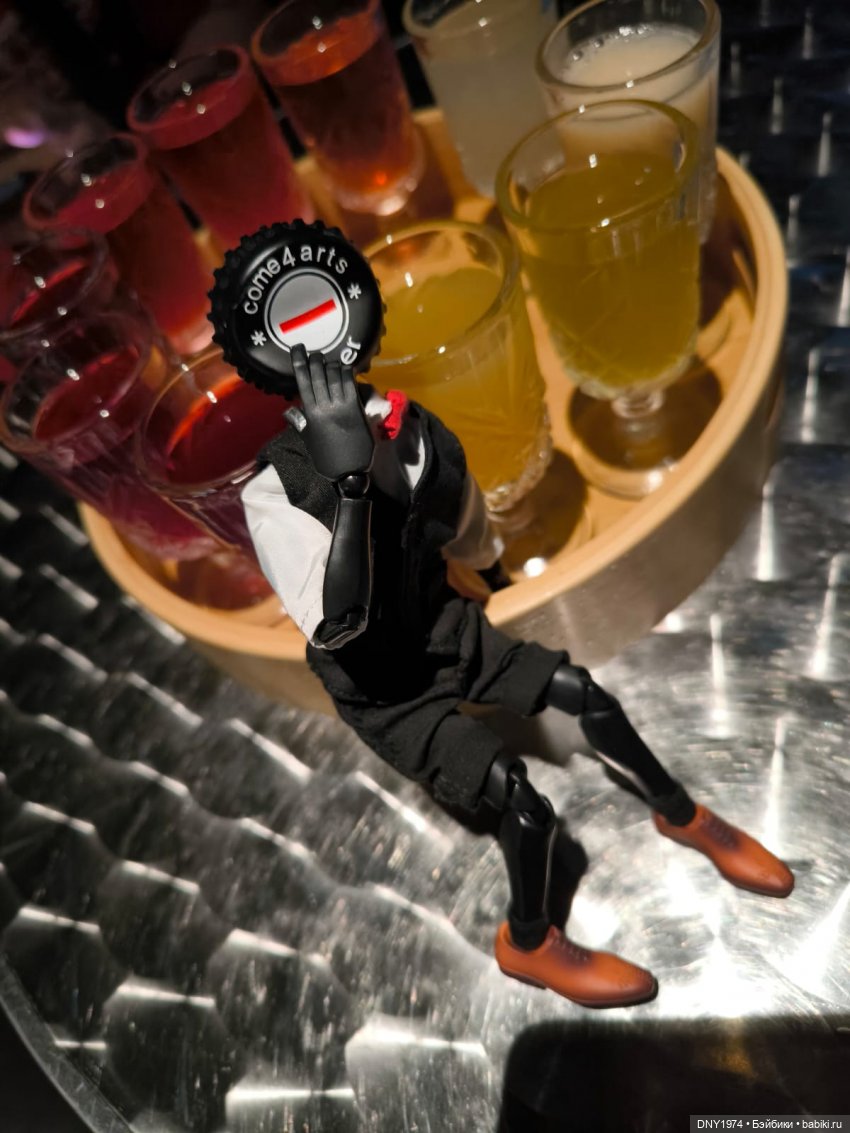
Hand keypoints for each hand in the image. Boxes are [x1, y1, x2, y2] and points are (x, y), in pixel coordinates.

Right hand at [289, 344, 373, 481]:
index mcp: (310, 414)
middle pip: (318, 375)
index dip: (299, 362)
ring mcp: (341, 408)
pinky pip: (351, 385)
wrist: (348, 472)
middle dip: (316, 360)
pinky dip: (347, 373)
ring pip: (335, 377)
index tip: (297, 349)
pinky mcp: (356, 410)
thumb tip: (290, 411)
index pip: (302, 381)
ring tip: (331, 361)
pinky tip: (346, 368)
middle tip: (316, 352)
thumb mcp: (309, 440)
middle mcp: (324, 408)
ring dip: (332, 365)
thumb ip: (300, 423)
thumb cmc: (326, 459)